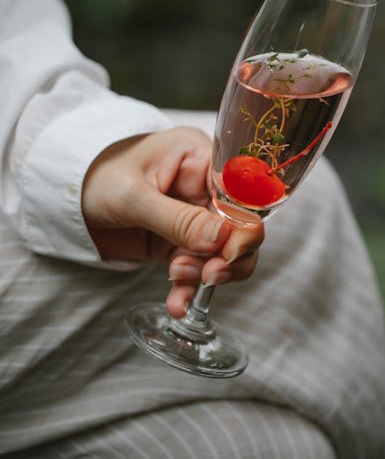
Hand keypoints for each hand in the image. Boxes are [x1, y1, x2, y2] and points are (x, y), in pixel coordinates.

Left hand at [81, 126, 263, 316]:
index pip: (239, 191)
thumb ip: (177, 219)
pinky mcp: (179, 242)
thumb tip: (222, 240)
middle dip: (226, 255)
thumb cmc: (96, 178)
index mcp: (200, 158)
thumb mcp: (133, 197)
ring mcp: (193, 216)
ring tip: (176, 281)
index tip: (230, 253)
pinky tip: (178, 304)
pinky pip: (197, 268)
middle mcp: (203, 186)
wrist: (64, 200)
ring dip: (206, 274)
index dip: (243, 224)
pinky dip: (190, 289)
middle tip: (207, 275)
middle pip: (239, 225)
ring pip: (223, 252)